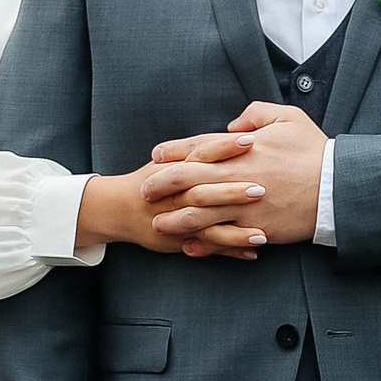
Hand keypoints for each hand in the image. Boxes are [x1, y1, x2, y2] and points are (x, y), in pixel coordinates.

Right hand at [76, 154, 263, 258]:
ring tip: (262, 231)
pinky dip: (231, 249)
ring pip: (208, 224)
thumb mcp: (169, 158)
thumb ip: (200, 147)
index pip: (202, 152)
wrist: (119, 208)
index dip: (224, 146)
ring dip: (235, 229)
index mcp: (177, 168)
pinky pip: (209, 247)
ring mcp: (180, 219)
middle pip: (205, 191)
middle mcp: (178, 194)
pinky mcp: (183, 239)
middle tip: (261, 189)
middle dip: (231, 191)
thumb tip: (239, 129)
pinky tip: (254, 251)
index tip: (250, 140)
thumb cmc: (153, 179)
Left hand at [145, 103, 323, 249]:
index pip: (198, 148)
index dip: (173, 151)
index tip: (157, 155)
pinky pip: (221, 239)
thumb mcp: (288, 117)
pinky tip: (188, 248)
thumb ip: (256, 114)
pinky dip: (203, 245)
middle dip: (161, 185)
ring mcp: (242, 206)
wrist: (336, 188)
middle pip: (186, 181)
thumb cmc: (314, 151)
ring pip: (197, 214)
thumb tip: (233, 124)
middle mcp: (235, 178)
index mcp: (241, 150)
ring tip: (157, 223)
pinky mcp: (254, 229)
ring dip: (174, 219)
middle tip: (144, 190)